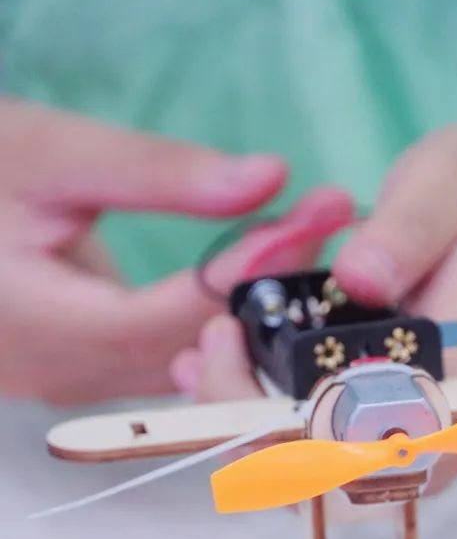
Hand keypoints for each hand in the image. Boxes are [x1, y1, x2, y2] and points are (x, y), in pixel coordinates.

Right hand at [0, 97, 351, 403]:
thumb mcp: (48, 157)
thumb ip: (159, 173)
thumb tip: (270, 177)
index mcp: (50, 331)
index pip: (186, 312)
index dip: (258, 268)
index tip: (321, 214)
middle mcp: (72, 376)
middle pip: (200, 345)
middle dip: (271, 285)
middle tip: (326, 226)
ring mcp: (81, 380)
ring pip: (192, 362)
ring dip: (252, 305)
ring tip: (301, 246)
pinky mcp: (88, 366)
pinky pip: (171, 357)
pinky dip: (218, 319)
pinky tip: (252, 278)